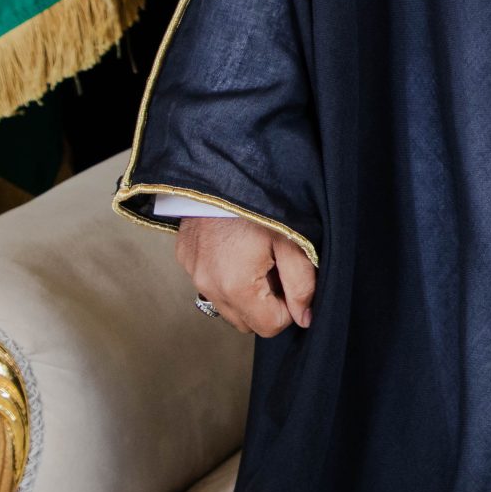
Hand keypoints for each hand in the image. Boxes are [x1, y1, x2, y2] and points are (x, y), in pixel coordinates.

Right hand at [175, 214, 315, 337]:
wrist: (224, 165)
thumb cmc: (264, 200)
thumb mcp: (293, 240)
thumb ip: (302, 283)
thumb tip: (305, 317)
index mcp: (236, 286)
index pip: (270, 327)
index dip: (289, 308)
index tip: (292, 280)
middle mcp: (208, 287)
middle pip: (246, 322)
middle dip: (267, 304)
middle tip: (277, 267)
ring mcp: (192, 273)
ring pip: (226, 306)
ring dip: (245, 294)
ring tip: (258, 257)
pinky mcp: (185, 258)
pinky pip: (210, 283)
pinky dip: (226, 276)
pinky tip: (237, 248)